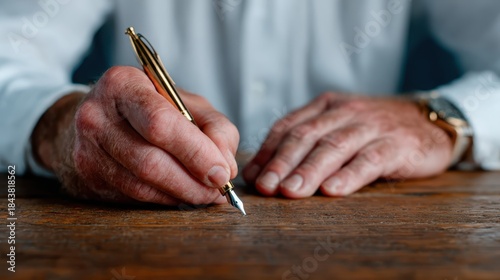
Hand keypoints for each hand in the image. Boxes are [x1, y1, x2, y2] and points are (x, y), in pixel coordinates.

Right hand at [32, 66, 238, 204]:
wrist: (100, 119)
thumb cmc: (150, 108)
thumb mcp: (186, 103)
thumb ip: (215, 128)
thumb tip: (226, 167)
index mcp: (123, 85)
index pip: (161, 124)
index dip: (196, 153)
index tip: (222, 172)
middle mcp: (96, 116)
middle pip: (150, 161)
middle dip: (192, 182)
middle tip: (218, 190)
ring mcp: (87, 149)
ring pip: (141, 185)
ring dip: (181, 196)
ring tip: (205, 194)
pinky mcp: (87, 176)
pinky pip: (132, 197)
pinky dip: (164, 200)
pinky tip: (181, 195)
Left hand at [243, 92, 452, 197]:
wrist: (431, 121)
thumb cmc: (375, 130)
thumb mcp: (339, 127)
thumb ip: (308, 143)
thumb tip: (266, 172)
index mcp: (326, 106)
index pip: (289, 126)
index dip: (268, 151)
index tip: (253, 176)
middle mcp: (345, 112)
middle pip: (307, 136)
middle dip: (282, 162)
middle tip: (266, 187)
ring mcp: (372, 126)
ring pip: (334, 147)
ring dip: (310, 170)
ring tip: (291, 191)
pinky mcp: (397, 144)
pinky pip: (370, 160)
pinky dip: (349, 175)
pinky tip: (333, 190)